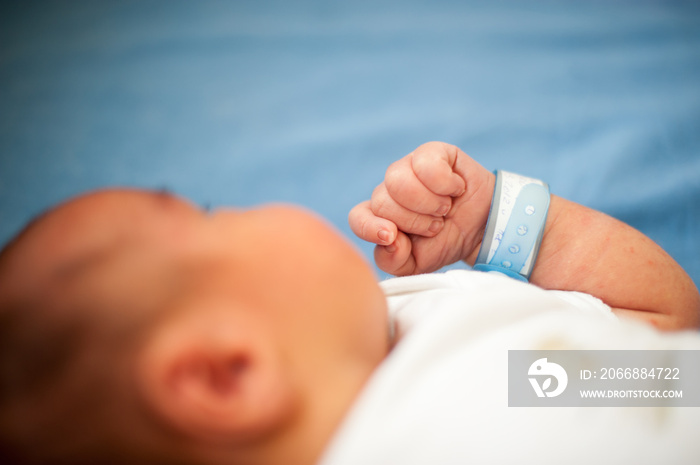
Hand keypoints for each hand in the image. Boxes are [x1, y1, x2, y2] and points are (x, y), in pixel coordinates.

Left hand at [349, 142, 494, 275]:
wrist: (483, 227)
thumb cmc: (445, 242)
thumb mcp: (417, 264)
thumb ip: (394, 261)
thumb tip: (389, 240)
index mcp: (380, 216)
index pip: (358, 217)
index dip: (370, 228)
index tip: (393, 237)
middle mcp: (389, 189)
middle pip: (381, 201)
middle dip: (414, 220)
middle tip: (436, 225)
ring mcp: (407, 167)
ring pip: (397, 181)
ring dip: (429, 203)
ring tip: (444, 209)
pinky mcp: (431, 152)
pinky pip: (425, 164)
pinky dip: (445, 183)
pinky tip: (455, 189)